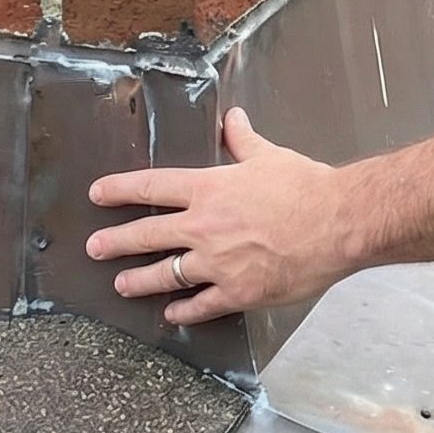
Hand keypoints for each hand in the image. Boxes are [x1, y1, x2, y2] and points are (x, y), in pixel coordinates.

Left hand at [84, 108, 352, 325]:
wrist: (338, 223)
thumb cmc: (307, 187)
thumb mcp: (270, 156)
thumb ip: (243, 140)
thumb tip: (232, 119)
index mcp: (209, 189)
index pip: (152, 186)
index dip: (120, 189)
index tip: (98, 194)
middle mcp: (204, 227)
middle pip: (147, 234)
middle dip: (115, 241)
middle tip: (95, 248)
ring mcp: (218, 264)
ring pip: (166, 275)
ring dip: (139, 281)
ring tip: (122, 285)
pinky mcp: (237, 292)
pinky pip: (201, 306)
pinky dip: (184, 311)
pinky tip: (173, 314)